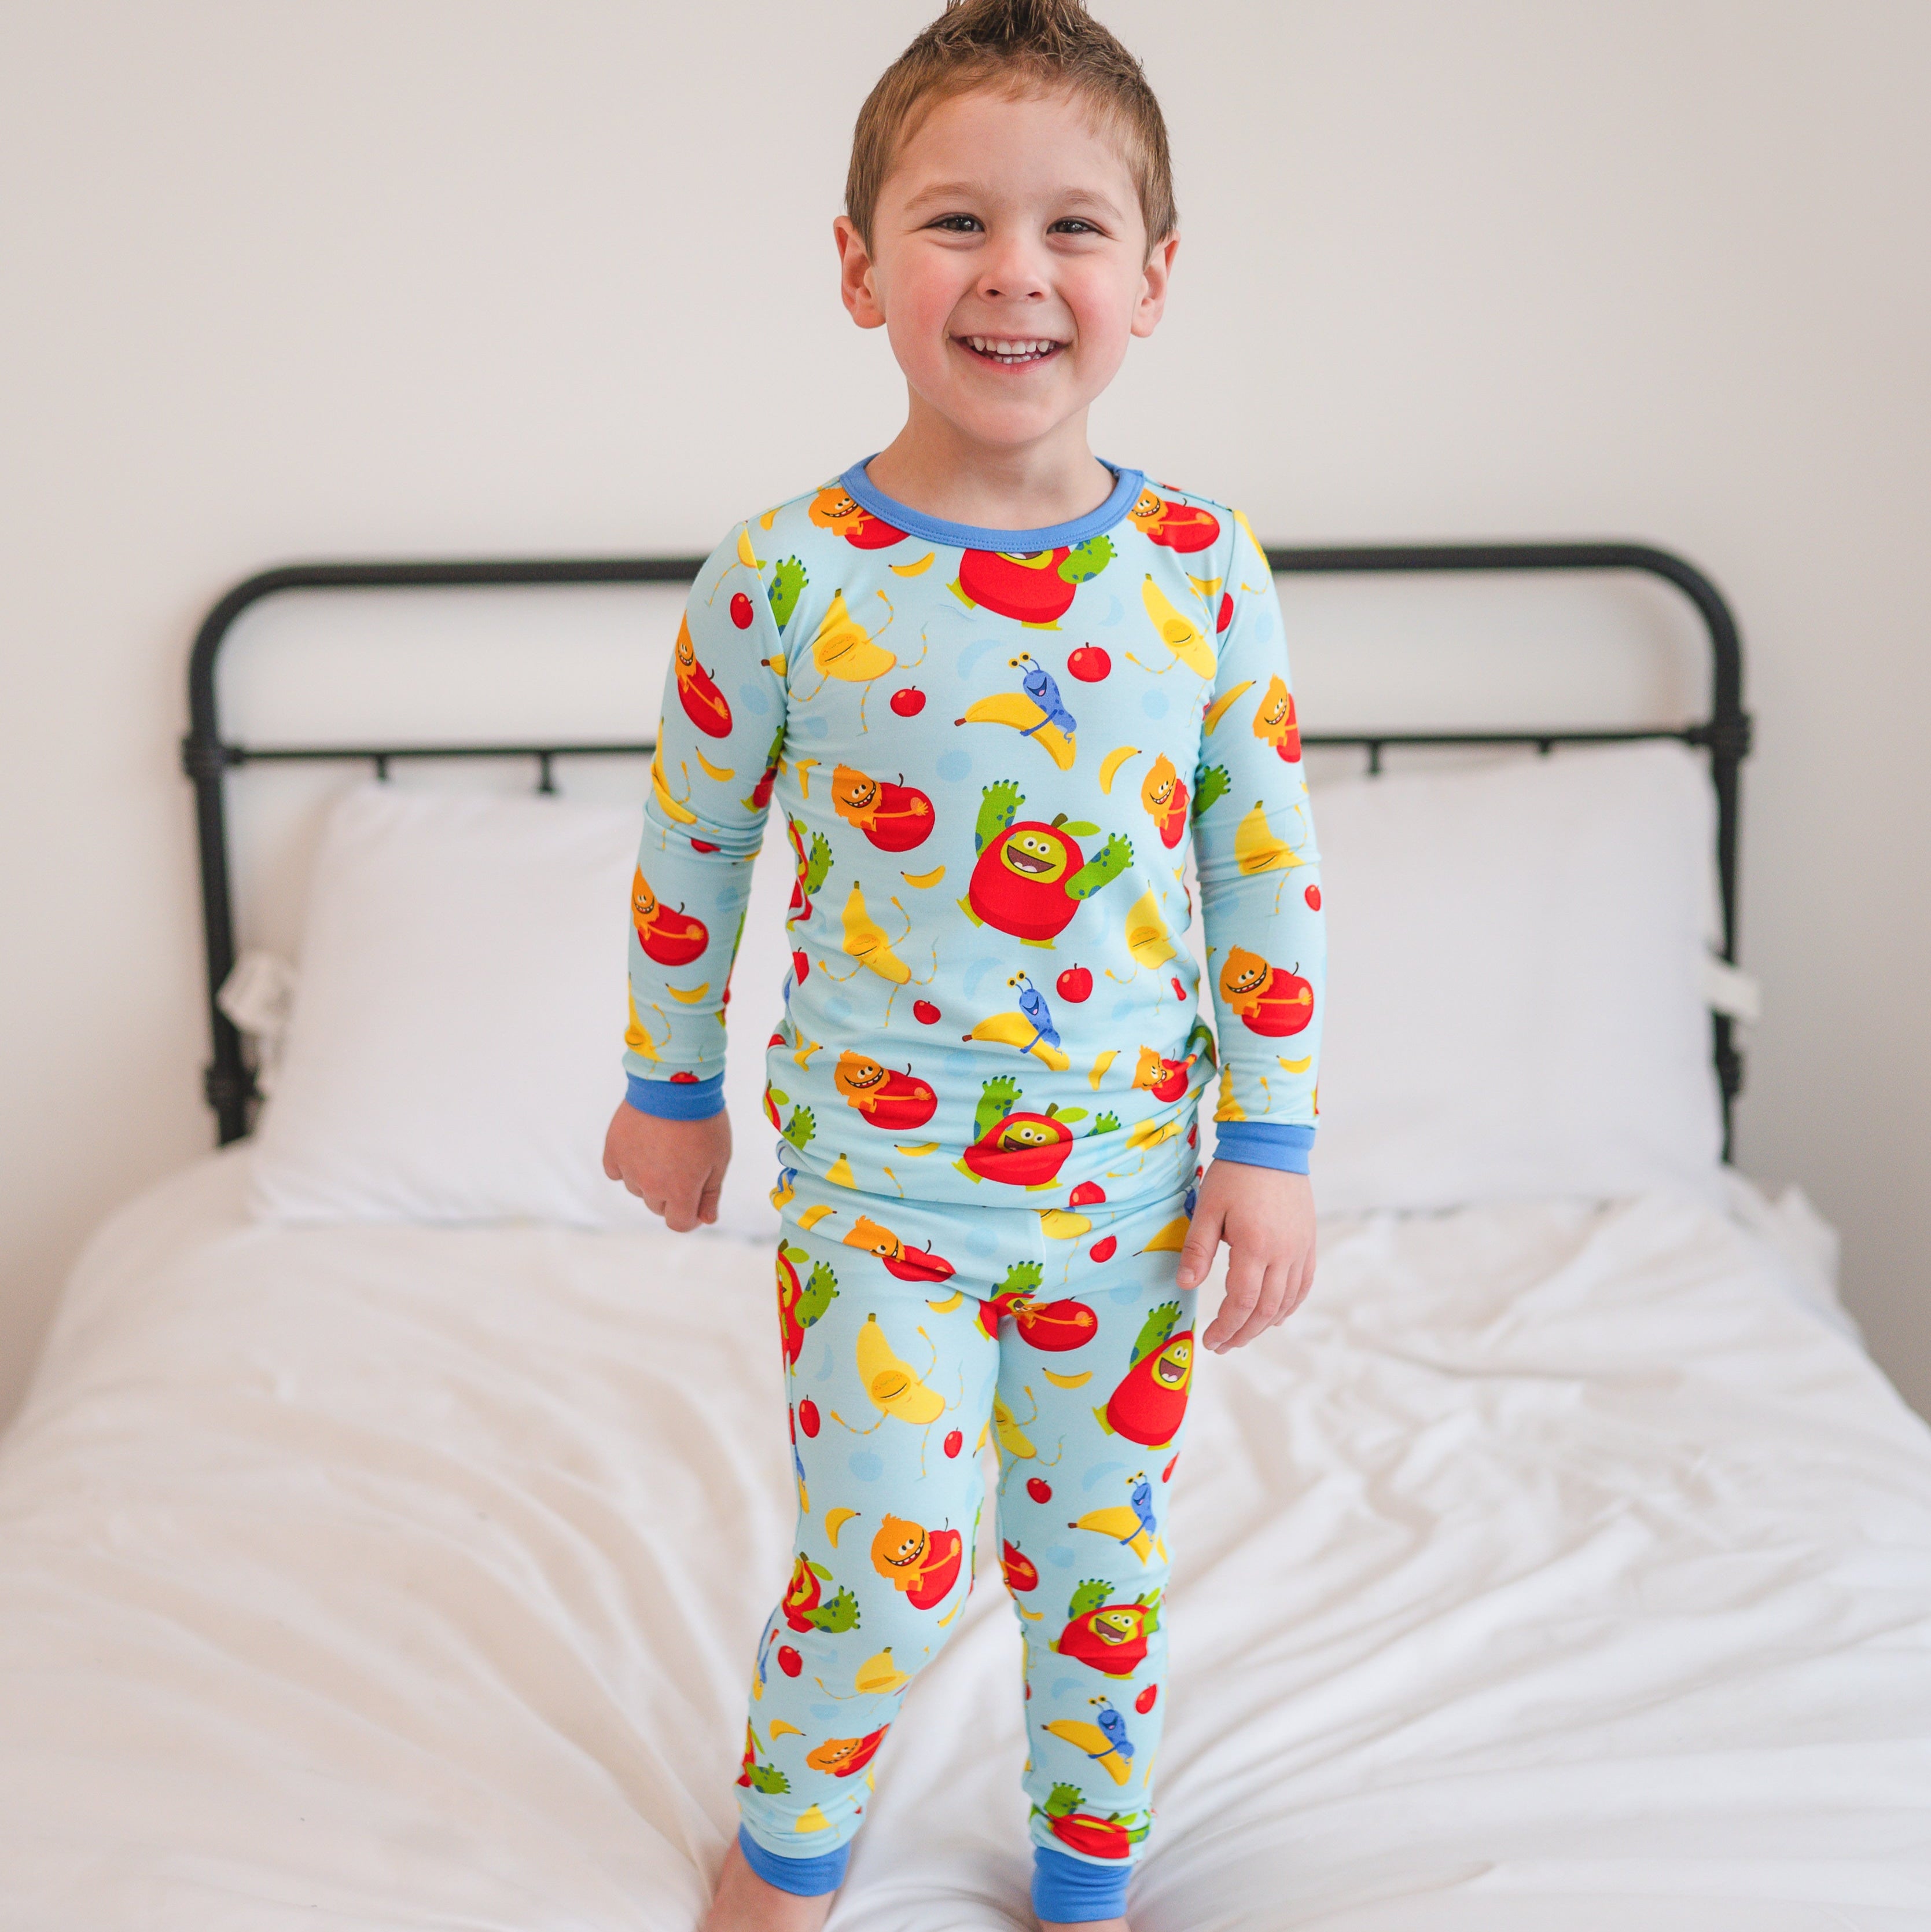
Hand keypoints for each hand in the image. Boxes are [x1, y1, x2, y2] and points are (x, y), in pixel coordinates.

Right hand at [602, 1102, 731, 1231]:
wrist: (674, 1083)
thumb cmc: (703, 1120)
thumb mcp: (719, 1158)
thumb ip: (711, 1194)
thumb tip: (707, 1220)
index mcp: (680, 1191)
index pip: (679, 1224)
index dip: (691, 1216)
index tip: (697, 1200)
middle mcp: (650, 1186)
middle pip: (658, 1206)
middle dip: (671, 1193)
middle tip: (683, 1162)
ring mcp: (628, 1168)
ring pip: (637, 1188)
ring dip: (649, 1178)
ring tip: (664, 1148)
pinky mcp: (613, 1149)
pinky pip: (616, 1171)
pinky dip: (627, 1165)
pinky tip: (641, 1147)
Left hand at [1177, 1160, 1315, 1351]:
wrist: (1272, 1144)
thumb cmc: (1235, 1174)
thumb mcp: (1208, 1208)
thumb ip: (1198, 1250)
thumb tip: (1185, 1285)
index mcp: (1255, 1246)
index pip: (1242, 1302)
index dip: (1226, 1327)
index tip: (1210, 1341)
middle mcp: (1283, 1253)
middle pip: (1266, 1310)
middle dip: (1242, 1333)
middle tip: (1222, 1346)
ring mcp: (1300, 1249)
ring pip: (1287, 1301)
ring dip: (1264, 1324)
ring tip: (1242, 1334)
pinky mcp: (1308, 1242)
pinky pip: (1304, 1284)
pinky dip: (1289, 1306)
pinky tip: (1274, 1315)